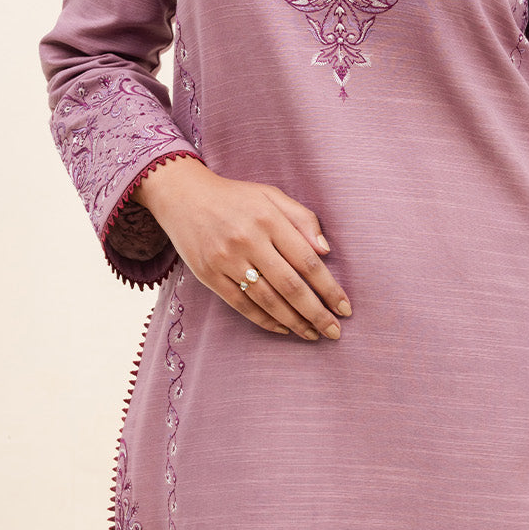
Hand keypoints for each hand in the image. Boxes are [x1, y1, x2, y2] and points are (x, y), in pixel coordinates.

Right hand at [131, 156, 351, 341]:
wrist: (183, 196)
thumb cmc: (236, 197)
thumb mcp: (271, 195)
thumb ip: (303, 218)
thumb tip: (326, 251)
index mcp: (268, 218)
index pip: (307, 261)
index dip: (329, 288)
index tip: (345, 307)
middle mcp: (248, 240)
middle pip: (290, 286)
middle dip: (317, 313)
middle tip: (335, 332)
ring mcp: (226, 260)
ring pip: (267, 300)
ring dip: (294, 322)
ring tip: (313, 334)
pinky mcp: (209, 275)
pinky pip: (242, 305)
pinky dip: (265, 321)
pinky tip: (284, 328)